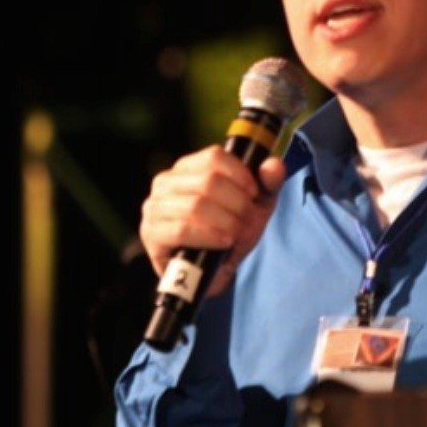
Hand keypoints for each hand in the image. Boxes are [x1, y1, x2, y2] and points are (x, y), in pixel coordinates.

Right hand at [139, 145, 286, 296]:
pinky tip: (224, 242)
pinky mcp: (151, 233)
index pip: (214, 157)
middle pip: (208, 182)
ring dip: (226, 222)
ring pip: (195, 205)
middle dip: (236, 203)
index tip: (254, 194)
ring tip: (237, 233)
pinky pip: (181, 230)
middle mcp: (166, 182)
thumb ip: (269, 183)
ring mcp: (154, 207)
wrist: (215, 269)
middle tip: (246, 220)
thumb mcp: (257, 204)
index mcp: (188, 167)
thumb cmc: (232, 228)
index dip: (240, 175)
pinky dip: (209, 235)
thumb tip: (275, 165)